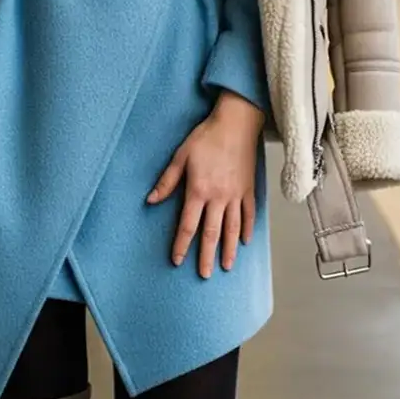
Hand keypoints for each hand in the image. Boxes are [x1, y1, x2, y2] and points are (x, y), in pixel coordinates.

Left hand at [147, 92, 263, 277]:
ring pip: (232, 229)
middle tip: (204, 275)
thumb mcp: (181, 156)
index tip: (176, 260)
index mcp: (199, 190)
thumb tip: (150, 200)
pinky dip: (247, 229)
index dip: (181, 245)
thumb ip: (167, 181)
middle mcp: (219, 197)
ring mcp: (236, 195)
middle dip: (206, 256)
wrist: (237, 123)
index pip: (188, 225)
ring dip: (229, 250)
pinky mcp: (249, 189)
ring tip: (226, 267)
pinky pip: (249, 214)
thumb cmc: (207, 137)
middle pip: (211, 233)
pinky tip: (245, 242)